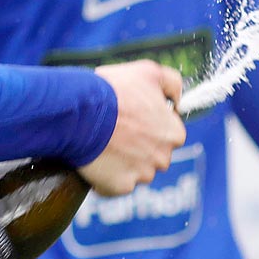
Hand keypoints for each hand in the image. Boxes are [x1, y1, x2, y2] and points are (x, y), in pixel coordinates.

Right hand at [77, 61, 185, 195]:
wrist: (81, 112)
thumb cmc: (114, 91)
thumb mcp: (148, 72)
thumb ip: (172, 83)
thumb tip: (178, 100)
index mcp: (174, 133)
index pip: (168, 134)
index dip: (148, 125)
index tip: (131, 118)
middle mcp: (163, 158)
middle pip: (152, 156)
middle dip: (137, 147)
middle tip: (114, 131)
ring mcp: (141, 175)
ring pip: (134, 172)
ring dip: (121, 162)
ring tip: (101, 145)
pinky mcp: (119, 186)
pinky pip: (113, 186)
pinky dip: (104, 177)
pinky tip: (92, 160)